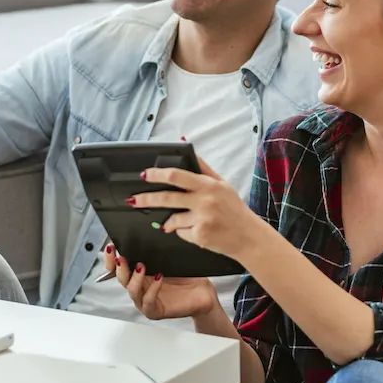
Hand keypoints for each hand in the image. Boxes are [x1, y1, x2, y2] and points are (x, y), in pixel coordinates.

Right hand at [103, 245, 218, 319]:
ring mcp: (145, 300)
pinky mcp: (155, 310)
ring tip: (141, 266)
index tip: (111, 247)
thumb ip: (155, 252)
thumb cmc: (186, 277)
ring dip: (134, 278)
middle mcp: (139, 287)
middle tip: (121, 257)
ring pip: (132, 290)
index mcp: (139, 274)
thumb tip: (146, 234)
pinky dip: (152, 289)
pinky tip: (159, 278)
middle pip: (121, 278)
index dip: (111, 259)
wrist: (202, 293)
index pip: (118, 267)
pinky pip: (148, 301)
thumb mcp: (170, 260)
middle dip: (118, 267)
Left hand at [128, 155, 273, 261]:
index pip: (177, 176)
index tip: (144, 175)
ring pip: (172, 219)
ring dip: (169, 221)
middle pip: (166, 198)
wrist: (249, 237)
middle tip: (133, 200)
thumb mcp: (222, 183)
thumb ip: (203, 167)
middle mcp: (204, 202)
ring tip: (176, 221)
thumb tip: (186, 145)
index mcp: (208, 185)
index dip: (157, 175)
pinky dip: (182, 232)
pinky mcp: (200, 237)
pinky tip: (195, 230)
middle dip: (146, 199)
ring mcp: (202, 220)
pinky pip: (180, 233)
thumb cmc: (234, 209)